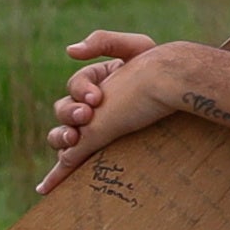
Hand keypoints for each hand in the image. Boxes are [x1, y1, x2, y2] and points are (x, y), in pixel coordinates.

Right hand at [40, 27, 180, 193]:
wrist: (184, 88)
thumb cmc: (164, 67)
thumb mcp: (136, 47)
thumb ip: (103, 41)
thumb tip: (70, 51)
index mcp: (97, 83)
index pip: (75, 86)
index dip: (81, 90)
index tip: (98, 98)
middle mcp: (92, 107)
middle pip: (63, 111)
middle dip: (70, 113)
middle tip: (87, 115)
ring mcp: (95, 130)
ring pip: (61, 136)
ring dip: (61, 136)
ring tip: (73, 139)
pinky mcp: (100, 150)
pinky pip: (72, 162)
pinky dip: (56, 175)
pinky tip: (45, 188)